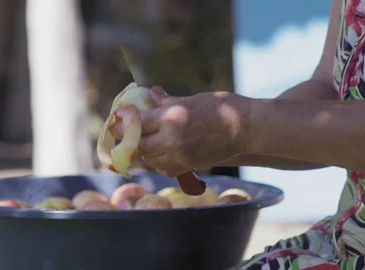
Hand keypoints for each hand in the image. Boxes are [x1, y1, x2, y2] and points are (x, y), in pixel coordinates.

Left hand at [109, 86, 252, 176]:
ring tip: (143, 144)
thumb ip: (167, 102)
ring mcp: (181, 155)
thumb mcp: (191, 99)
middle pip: (140, 145)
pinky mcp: (190, 166)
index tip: (117, 122)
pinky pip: (166, 169)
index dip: (125, 123)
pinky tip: (160, 155)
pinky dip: (159, 163)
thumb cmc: (221, 107)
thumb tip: (151, 95)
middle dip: (132, 140)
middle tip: (126, 135)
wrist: (246, 128)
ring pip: (151, 160)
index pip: (138, 124)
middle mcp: (172, 139)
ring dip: (144, 153)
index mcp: (171, 118)